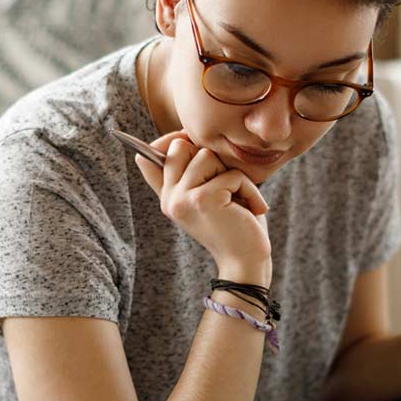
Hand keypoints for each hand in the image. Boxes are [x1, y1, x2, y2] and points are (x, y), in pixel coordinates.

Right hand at [133, 130, 271, 279]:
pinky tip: (252, 210)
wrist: (246, 262)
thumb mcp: (209, 196)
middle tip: (226, 184)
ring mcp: (182, 199)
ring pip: (206, 156)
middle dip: (210, 158)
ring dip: (233, 175)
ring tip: (239, 200)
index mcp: (167, 197)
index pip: (148, 157)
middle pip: (181, 146)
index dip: (171, 141)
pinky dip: (249, 190)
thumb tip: (179, 138)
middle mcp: (168, 198)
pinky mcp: (203, 200)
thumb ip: (192, 173)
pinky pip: (231, 174)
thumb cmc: (235, 224)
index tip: (189, 141)